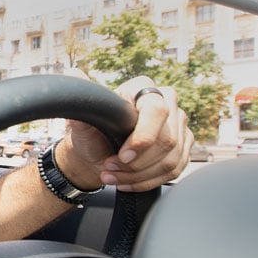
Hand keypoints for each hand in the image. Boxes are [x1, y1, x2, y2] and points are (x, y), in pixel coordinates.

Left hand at [62, 76, 192, 191]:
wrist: (95, 153)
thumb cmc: (91, 133)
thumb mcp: (81, 119)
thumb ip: (82, 101)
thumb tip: (74, 75)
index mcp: (143, 88)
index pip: (157, 111)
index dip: (143, 138)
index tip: (123, 156)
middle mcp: (167, 102)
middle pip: (167, 140)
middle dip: (135, 163)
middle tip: (109, 168)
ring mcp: (178, 125)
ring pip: (171, 159)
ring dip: (139, 175)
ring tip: (113, 177)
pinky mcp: (183, 146)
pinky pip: (174, 170)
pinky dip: (148, 181)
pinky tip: (127, 182)